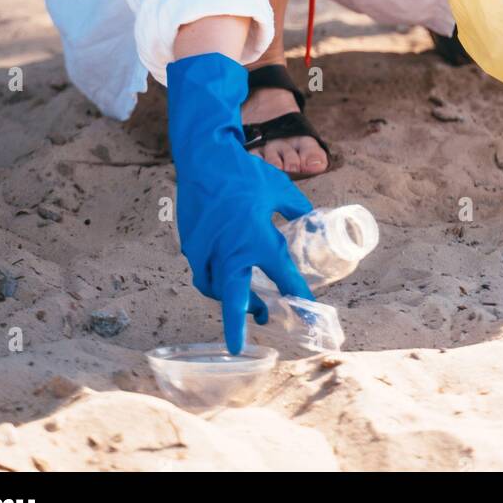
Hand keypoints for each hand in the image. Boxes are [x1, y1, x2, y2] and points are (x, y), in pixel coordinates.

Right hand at [166, 52, 314, 353]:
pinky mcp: (191, 243)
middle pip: (232, 296)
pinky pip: (202, 270)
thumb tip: (311, 220)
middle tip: (239, 345)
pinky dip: (214, 279)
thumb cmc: (243, 172)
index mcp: (256, 236)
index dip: (295, 293)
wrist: (204, 157)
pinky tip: (225, 278)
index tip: (304, 309)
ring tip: (248, 305)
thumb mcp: (278, 188)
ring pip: (214, 287)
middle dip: (237, 322)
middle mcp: (230, 248)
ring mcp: (206, 248)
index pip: (280, 274)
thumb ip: (296, 208)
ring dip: (228, 300)